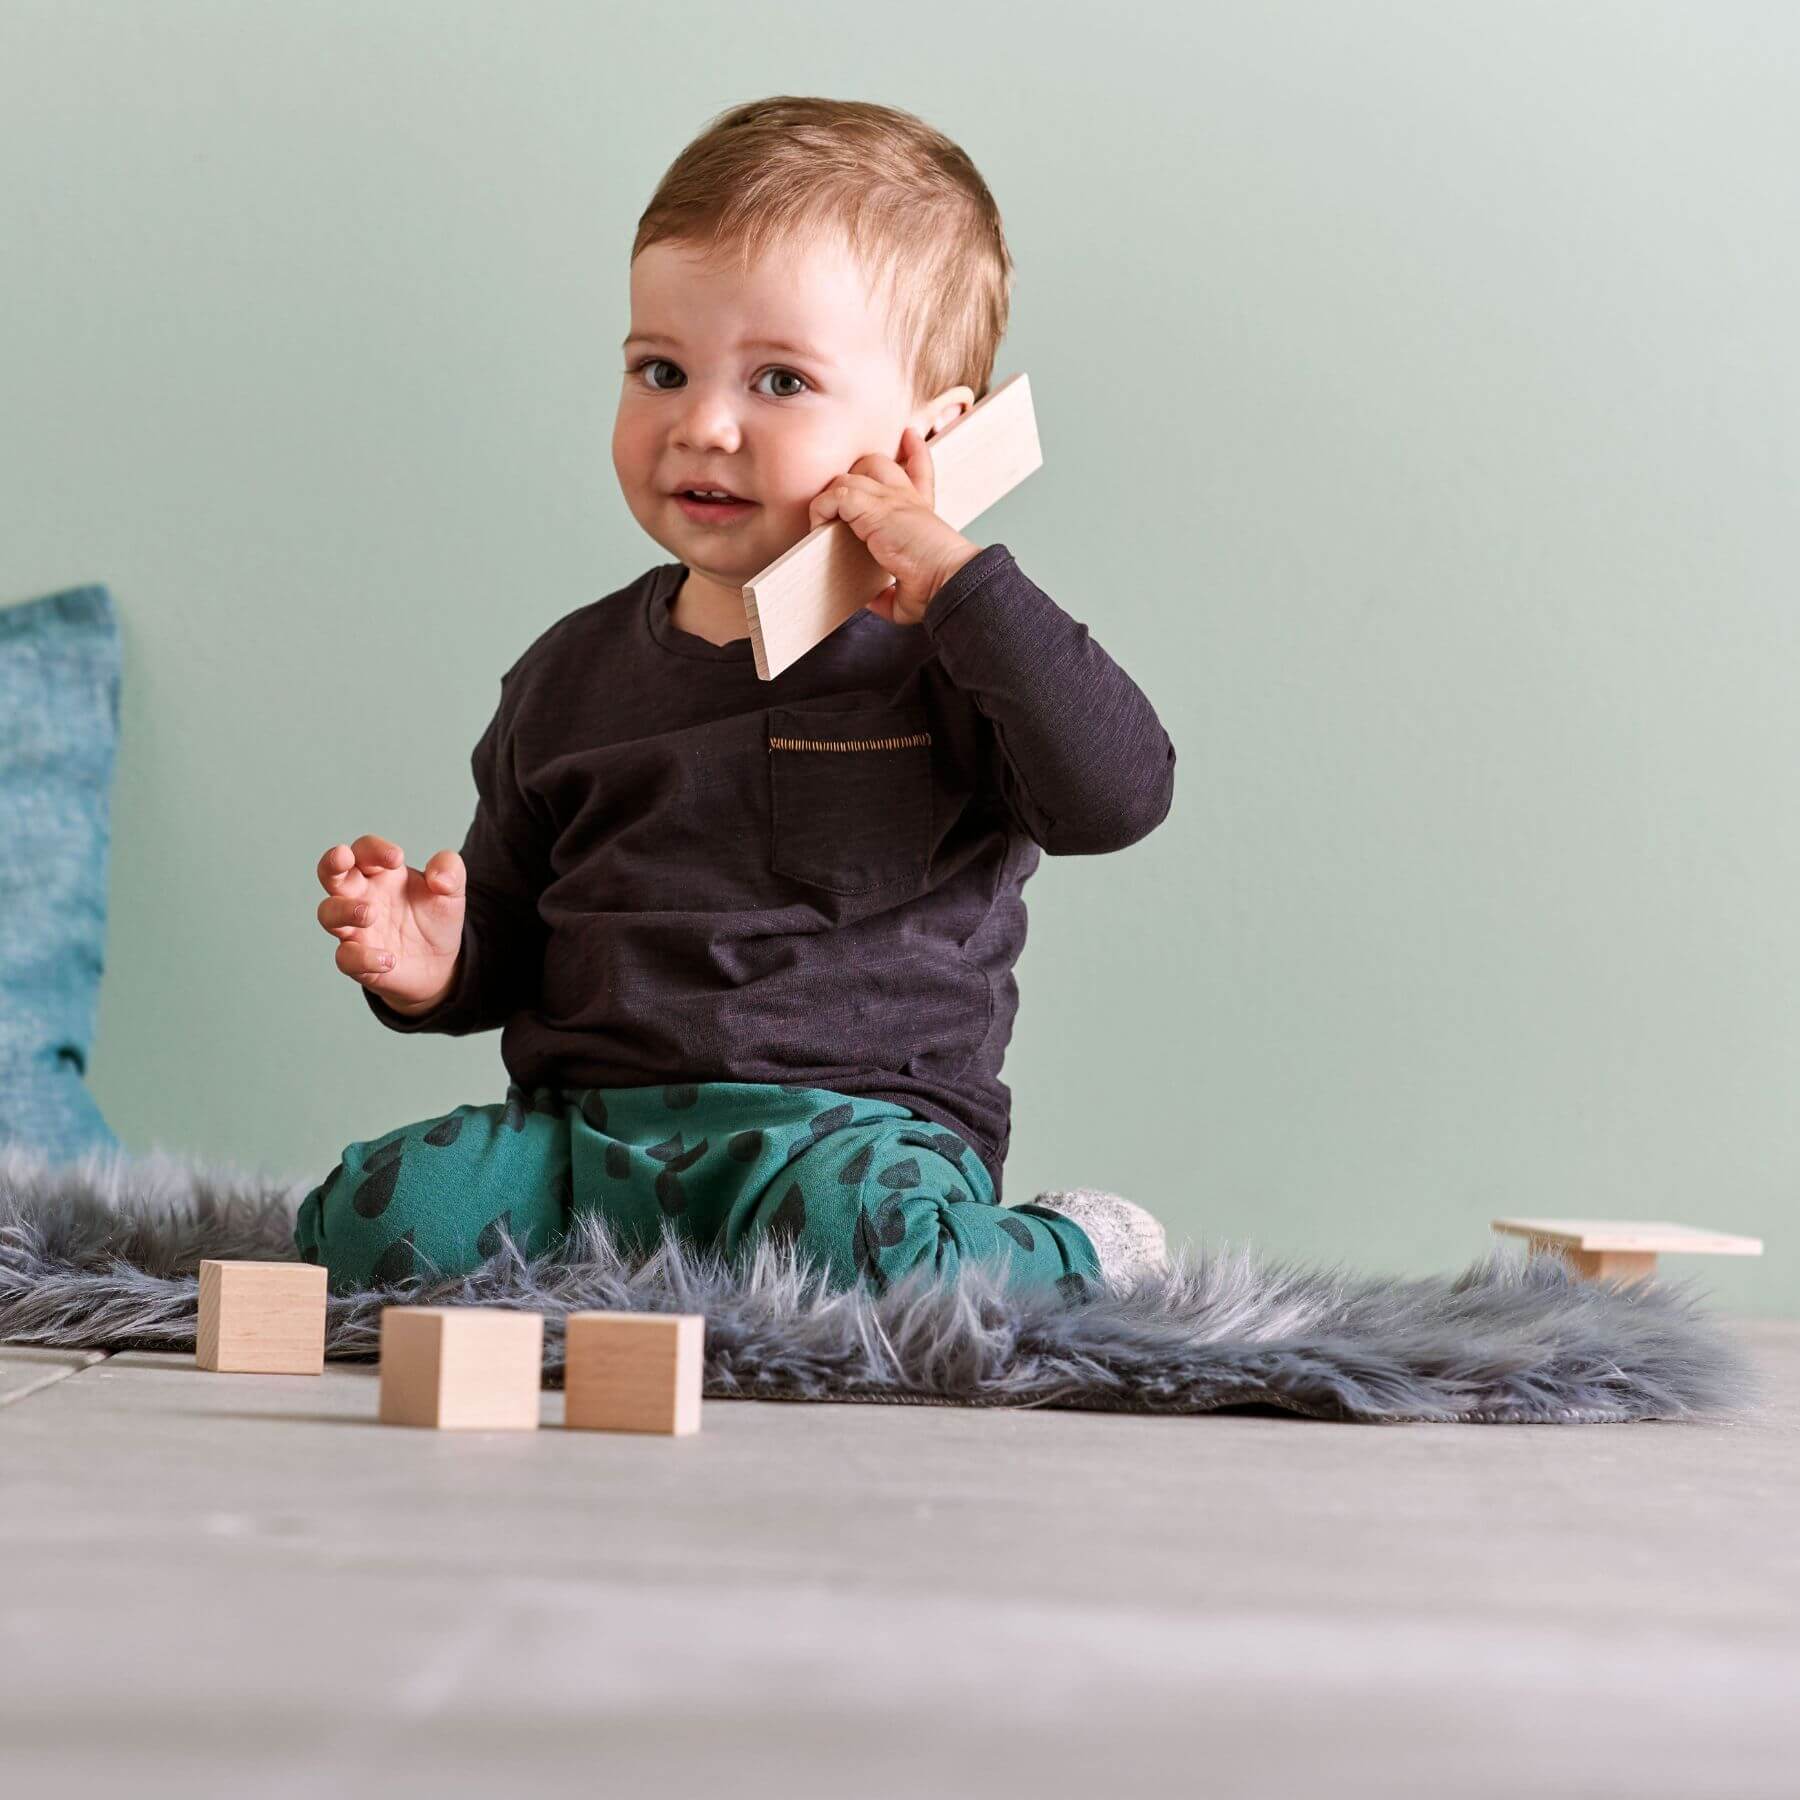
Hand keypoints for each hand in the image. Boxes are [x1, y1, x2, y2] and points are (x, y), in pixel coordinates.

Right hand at [315, 833, 464, 1009]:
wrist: (440, 962)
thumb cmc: (435, 918)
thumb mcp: (452, 889)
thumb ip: (450, 870)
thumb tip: (439, 878)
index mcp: (379, 873)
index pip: (364, 850)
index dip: (374, 849)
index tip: (397, 859)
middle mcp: (360, 896)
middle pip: (330, 873)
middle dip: (332, 863)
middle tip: (343, 857)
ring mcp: (355, 928)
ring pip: (328, 914)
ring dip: (344, 910)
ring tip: (370, 913)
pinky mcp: (357, 961)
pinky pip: (346, 957)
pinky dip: (362, 958)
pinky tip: (388, 959)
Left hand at [808, 426, 983, 626]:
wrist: (949, 579)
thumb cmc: (936, 588)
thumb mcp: (910, 593)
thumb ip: (891, 594)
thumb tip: (876, 600)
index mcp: (920, 513)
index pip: (920, 472)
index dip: (916, 453)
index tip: (911, 437)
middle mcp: (907, 499)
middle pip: (878, 462)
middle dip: (856, 475)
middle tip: (840, 505)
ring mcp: (891, 499)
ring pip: (852, 474)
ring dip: (833, 496)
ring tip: (823, 522)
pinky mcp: (874, 507)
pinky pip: (836, 494)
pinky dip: (822, 508)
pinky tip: (819, 528)